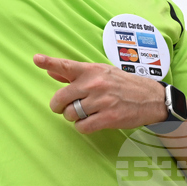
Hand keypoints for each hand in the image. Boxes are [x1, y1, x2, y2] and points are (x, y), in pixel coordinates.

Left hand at [33, 54, 168, 133]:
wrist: (150, 97)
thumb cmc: (121, 83)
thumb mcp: (100, 72)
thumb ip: (73, 73)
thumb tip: (50, 70)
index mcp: (91, 70)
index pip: (66, 66)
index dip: (49, 62)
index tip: (36, 59)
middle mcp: (94, 84)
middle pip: (61, 98)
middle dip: (58, 106)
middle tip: (62, 107)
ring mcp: (102, 101)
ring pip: (70, 114)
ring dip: (72, 117)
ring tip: (82, 113)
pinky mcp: (109, 118)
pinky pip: (83, 126)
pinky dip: (82, 127)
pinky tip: (89, 122)